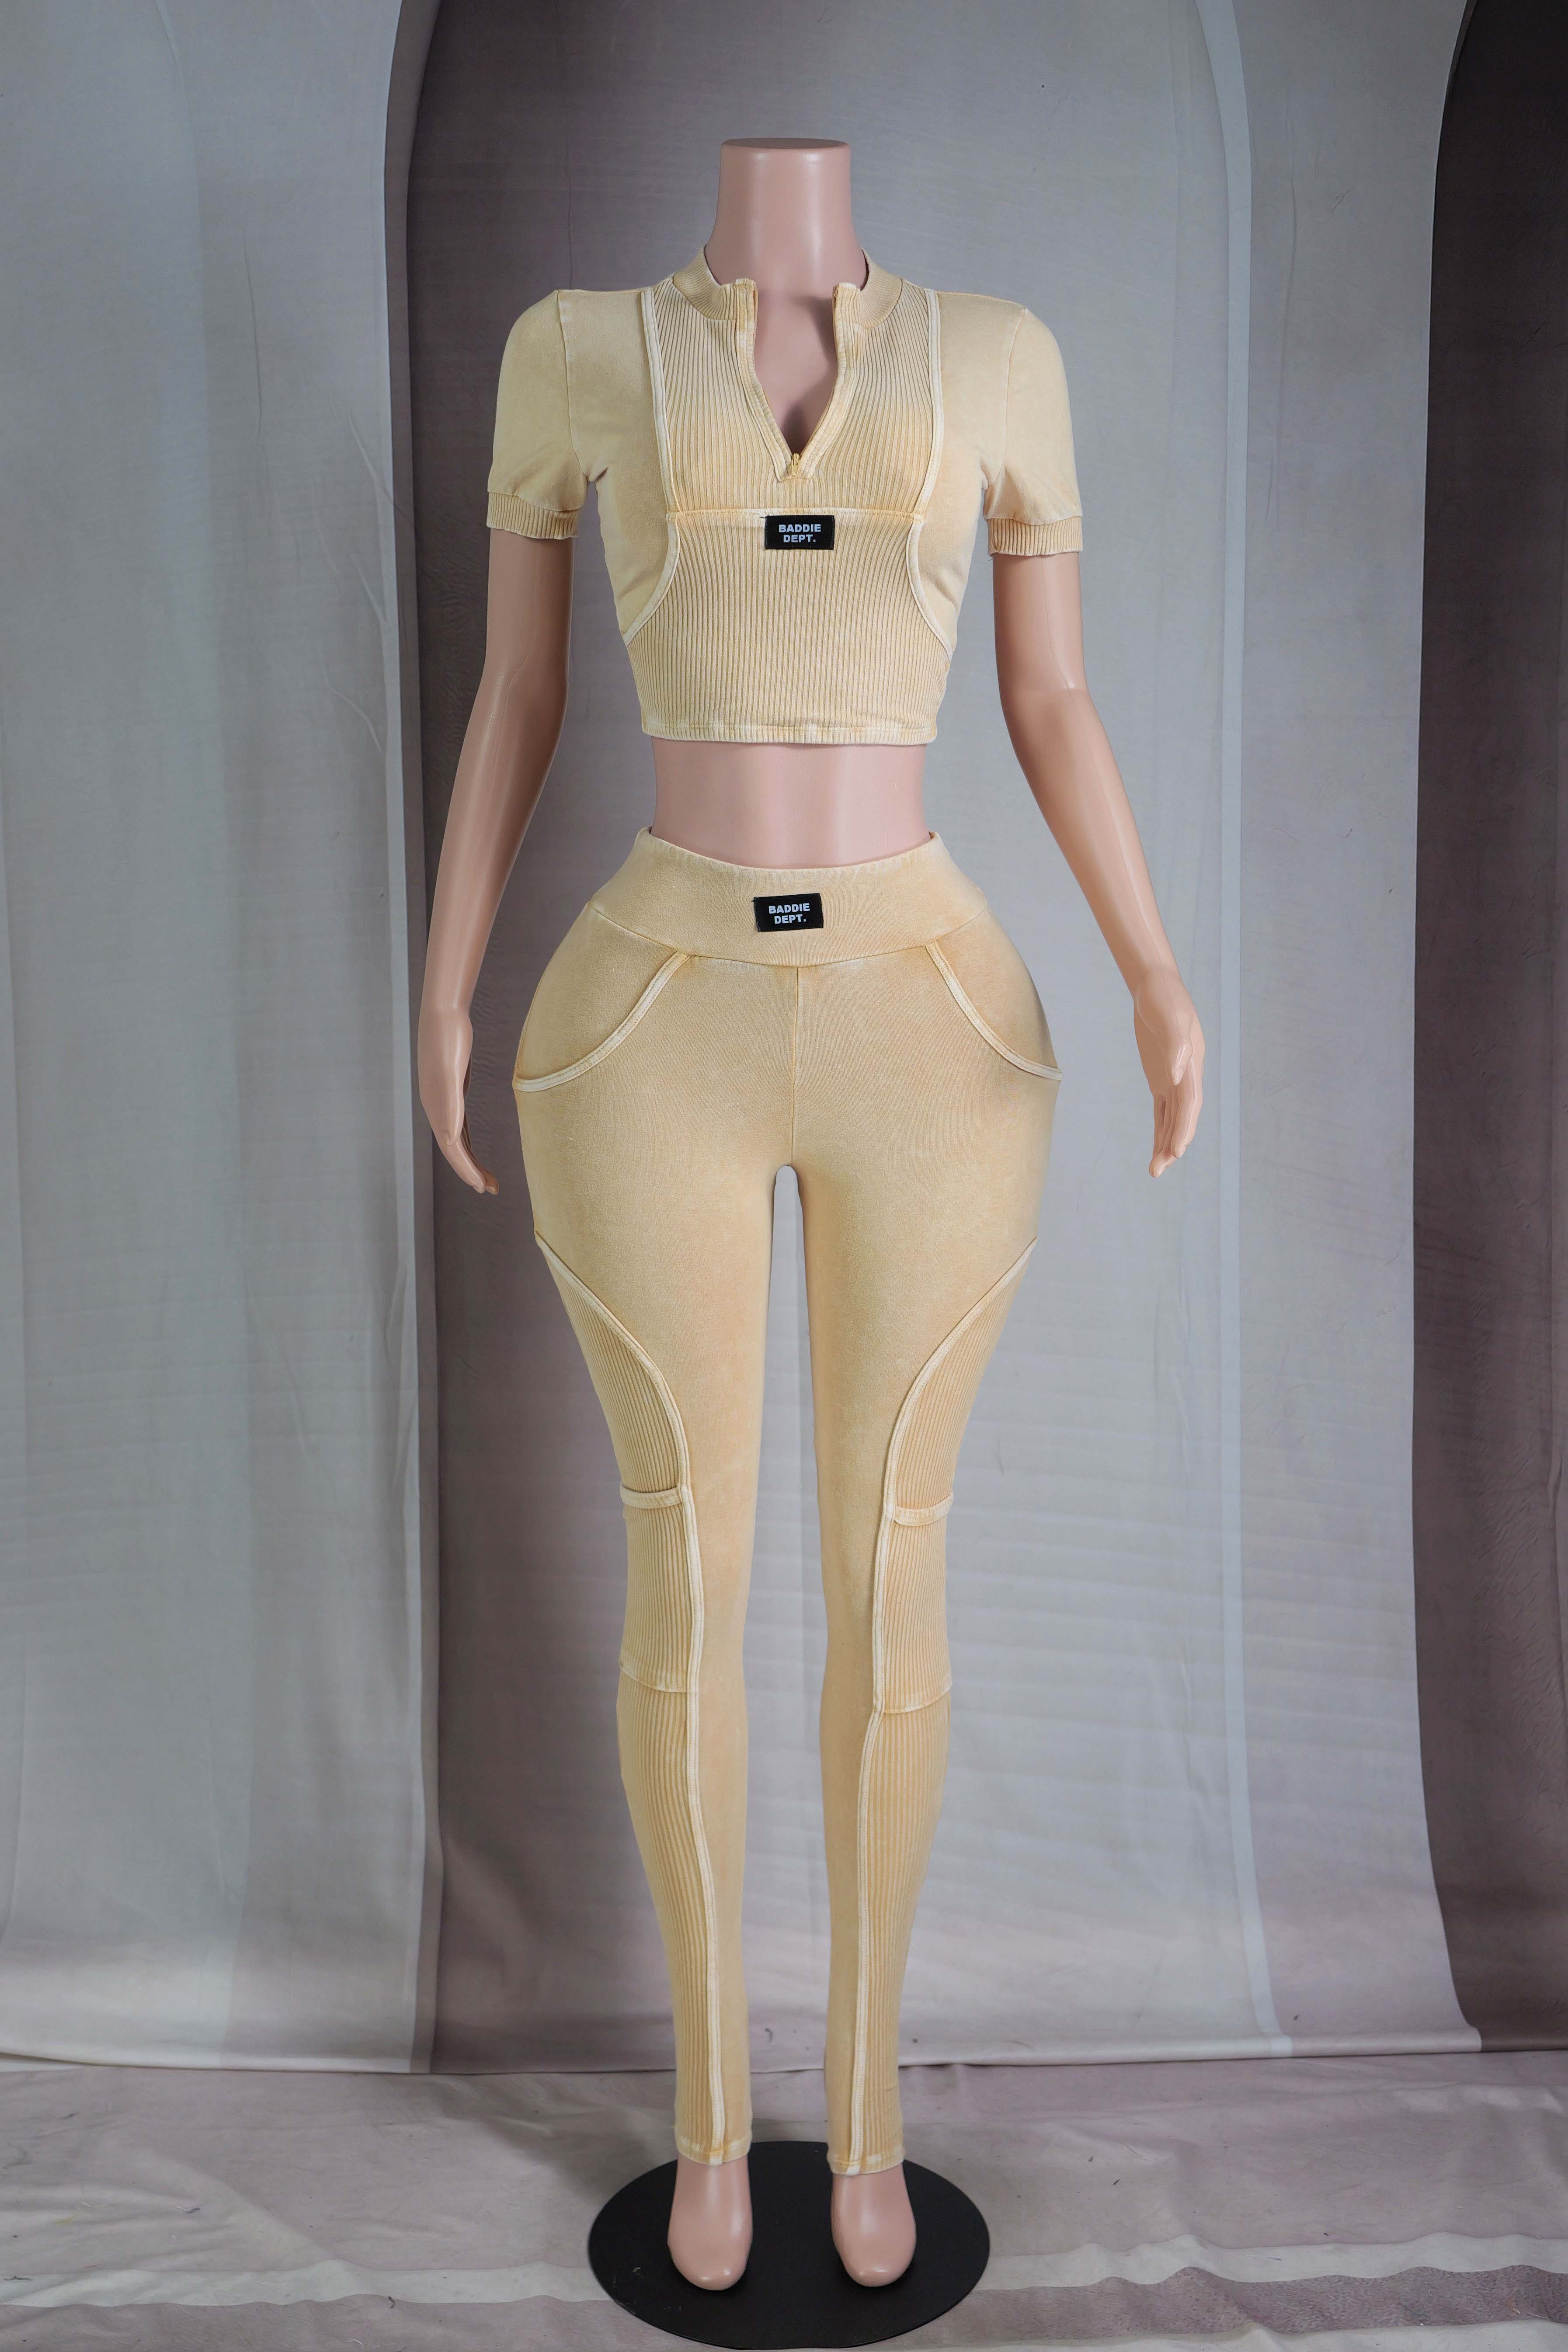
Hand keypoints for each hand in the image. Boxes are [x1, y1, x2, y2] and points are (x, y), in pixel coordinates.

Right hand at [417, 1000, 497, 1195]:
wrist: (444, 1012)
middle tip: (492, 1189)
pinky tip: (475, 1151)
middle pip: (454, 1149)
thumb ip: (449, 1104)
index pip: (452, 1148)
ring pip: (456, 1140)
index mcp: (438, 1107)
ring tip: (488, 1179)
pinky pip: (459, 1126)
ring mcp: (443, 1100)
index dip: (465, 1169)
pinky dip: (467, 1143)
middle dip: (470, 1171)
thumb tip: (449, 1138)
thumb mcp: (450, 1072)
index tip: (481, 1187)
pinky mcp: (452, 1092)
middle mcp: (438, 1108)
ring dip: (470, 1161)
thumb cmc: (448, 1039)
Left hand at [1132, 965, 1203, 1177]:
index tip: (1177, 1150)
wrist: (1157, 988)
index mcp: (1192, 1064)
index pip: (1190, 1103)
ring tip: (1155, 1170)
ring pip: (1172, 1119)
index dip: (1184, 1127)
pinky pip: (1162, 1111)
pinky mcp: (1160, 1079)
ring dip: (1165, 1144)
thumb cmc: (1165, 999)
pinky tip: (1157, 1149)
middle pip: (1182, 1117)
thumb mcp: (1170, 1017)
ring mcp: (1174, 1079)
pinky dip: (1160, 1130)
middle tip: (1158, 1169)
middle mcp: (1186, 1076)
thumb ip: (1176, 1046)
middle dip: (1173, 1144)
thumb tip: (1176, 1075)